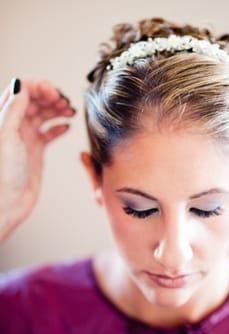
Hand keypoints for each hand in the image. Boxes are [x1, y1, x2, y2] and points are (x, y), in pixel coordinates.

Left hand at [0, 78, 75, 241]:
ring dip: (57, 110)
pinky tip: (67, 127)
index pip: (22, 92)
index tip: (52, 92)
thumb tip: (22, 84)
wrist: (8, 202)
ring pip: (44, 115)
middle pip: (35, 101)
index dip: (38, 88)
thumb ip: (13, 110)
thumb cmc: (2, 174)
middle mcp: (15, 125)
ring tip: (69, 111)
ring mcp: (26, 138)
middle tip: (64, 102)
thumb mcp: (7, 136)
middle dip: (51, 97)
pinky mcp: (36, 150)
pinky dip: (59, 127)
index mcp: (5, 118)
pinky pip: (49, 133)